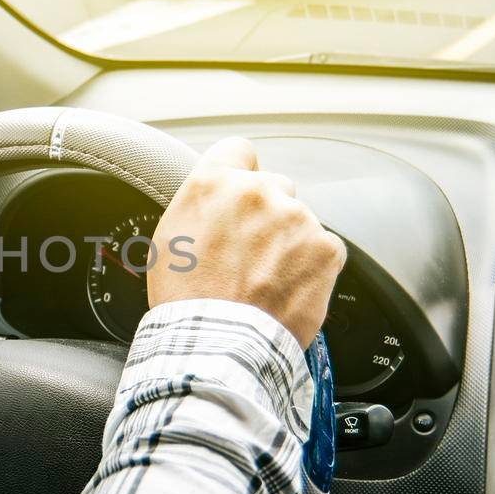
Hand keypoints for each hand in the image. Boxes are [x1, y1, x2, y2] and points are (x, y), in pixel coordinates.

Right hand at [149, 137, 345, 346]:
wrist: (218, 343)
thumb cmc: (186, 299)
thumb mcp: (169, 237)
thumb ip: (200, 204)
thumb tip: (215, 198)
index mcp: (213, 182)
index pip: (238, 150)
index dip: (239, 173)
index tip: (240, 195)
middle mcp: (258, 191)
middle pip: (274, 186)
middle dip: (266, 214)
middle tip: (249, 252)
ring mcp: (296, 217)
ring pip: (299, 220)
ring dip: (288, 242)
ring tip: (266, 280)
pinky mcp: (325, 248)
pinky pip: (323, 247)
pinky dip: (311, 266)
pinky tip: (287, 288)